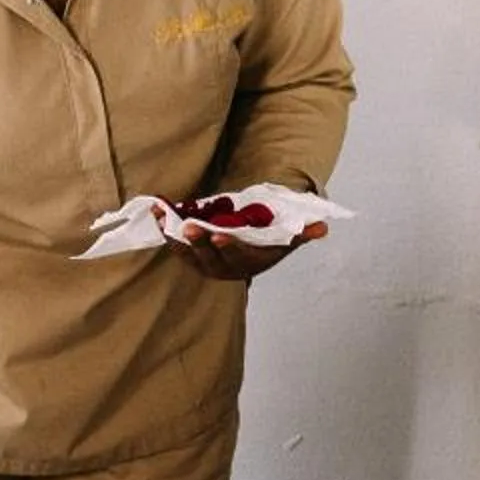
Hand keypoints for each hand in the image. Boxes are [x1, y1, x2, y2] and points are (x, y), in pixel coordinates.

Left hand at [174, 220, 327, 281]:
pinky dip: (165, 229)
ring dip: (173, 234)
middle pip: (207, 256)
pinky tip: (157, 211)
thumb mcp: (287, 239)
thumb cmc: (269, 243)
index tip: (220, 236)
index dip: (229, 247)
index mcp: (248, 263)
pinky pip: (174, 244)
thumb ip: (302, 232)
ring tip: (163, 214)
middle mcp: (223, 267)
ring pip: (186, 251)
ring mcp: (203, 263)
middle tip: (188, 225)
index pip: (238, 257)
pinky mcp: (189, 255)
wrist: (247, 251)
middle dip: (197, 241)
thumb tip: (322, 228)